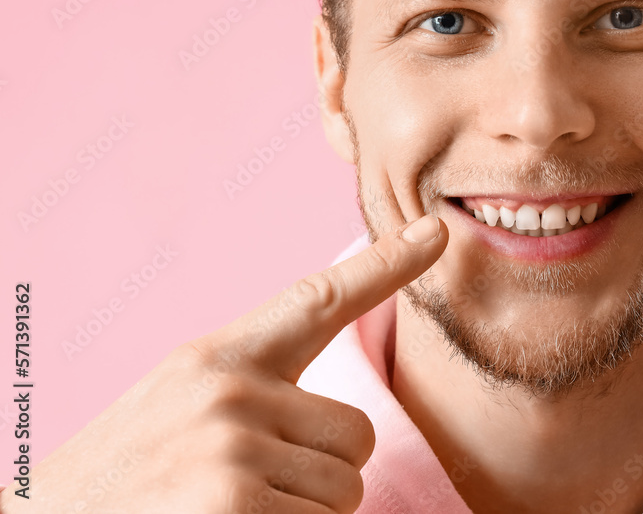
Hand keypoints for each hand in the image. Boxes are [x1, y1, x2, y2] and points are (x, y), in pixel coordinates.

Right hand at [2, 215, 446, 513]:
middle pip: (359, 435)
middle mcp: (231, 391)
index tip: (437, 232)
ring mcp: (232, 447)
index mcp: (220, 358)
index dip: (387, 265)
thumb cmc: (129, 472)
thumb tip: (351, 433)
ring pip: (346, 490)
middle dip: (327, 472)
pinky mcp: (234, 505)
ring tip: (234, 509)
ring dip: (307, 513)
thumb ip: (259, 393)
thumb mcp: (185, 404)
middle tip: (258, 486)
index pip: (319, 299)